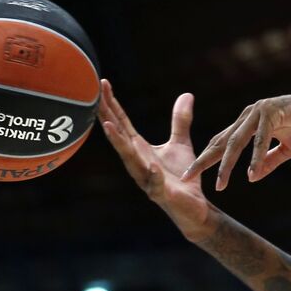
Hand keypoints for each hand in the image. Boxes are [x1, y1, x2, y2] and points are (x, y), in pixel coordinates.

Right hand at [99, 79, 214, 242]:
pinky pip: (155, 182)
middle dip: (107, 116)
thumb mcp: (181, 143)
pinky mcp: (162, 193)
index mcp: (140, 149)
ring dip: (118, 142)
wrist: (194, 207)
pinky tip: (151, 164)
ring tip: (108, 125)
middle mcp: (137, 162)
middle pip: (119, 136)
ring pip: (129, 159)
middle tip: (96, 96)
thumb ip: (180, 121)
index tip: (103, 83)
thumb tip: (186, 94)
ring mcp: (147, 178)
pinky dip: (152, 173)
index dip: (113, 104)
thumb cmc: (182, 176)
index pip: (123, 123)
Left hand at [184, 87, 290, 190]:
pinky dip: (256, 158)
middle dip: (204, 160)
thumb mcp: (287, 150)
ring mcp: (259, 111)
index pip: (223, 142)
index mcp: (250, 122)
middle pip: (222, 141)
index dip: (207, 158)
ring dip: (228, 164)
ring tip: (221, 184)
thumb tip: (252, 178)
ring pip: (238, 141)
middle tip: (187, 177)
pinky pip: (261, 139)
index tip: (192, 176)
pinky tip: (251, 174)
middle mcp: (250, 114)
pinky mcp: (273, 111)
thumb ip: (268, 162)